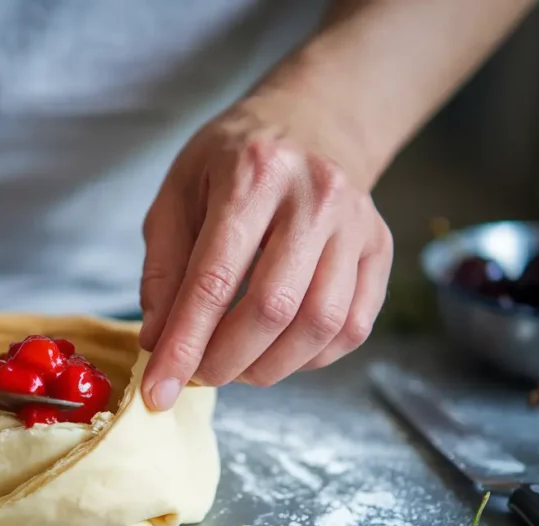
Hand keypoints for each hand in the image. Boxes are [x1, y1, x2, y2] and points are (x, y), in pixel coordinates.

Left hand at [139, 97, 392, 409]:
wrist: (312, 120)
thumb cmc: (232, 161)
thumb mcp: (178, 193)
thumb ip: (163, 267)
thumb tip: (157, 341)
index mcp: (253, 174)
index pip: (213, 279)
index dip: (184, 345)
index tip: (158, 391)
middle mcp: (315, 196)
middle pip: (274, 308)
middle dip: (225, 362)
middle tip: (196, 377)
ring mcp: (356, 223)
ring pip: (320, 324)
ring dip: (269, 367)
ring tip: (234, 367)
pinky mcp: (381, 248)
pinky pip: (352, 327)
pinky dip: (309, 358)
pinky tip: (276, 352)